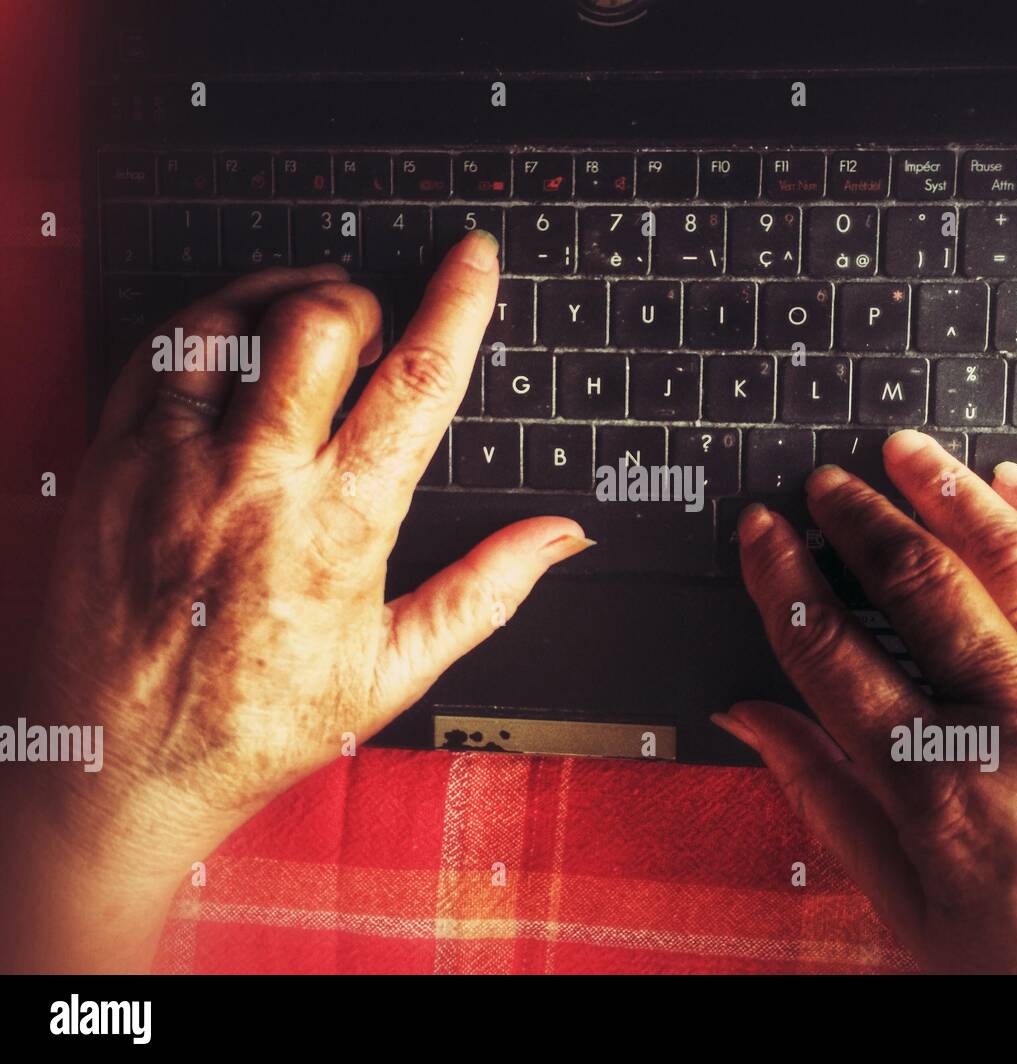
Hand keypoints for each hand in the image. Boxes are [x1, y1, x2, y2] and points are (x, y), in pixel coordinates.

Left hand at [3, 232, 590, 971]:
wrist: (118, 769)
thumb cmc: (255, 726)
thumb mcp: (393, 670)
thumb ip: (485, 592)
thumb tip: (559, 538)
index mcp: (337, 528)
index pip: (416, 385)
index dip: (459, 305)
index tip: (476, 259)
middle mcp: (253, 482)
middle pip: (320, 323)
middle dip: (362, 302)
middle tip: (373, 332)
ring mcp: (172, 464)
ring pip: (233, 320)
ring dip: (284, 300)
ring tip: (307, 324)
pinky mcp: (111, 462)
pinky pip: (159, 351)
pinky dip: (208, 325)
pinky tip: (234, 346)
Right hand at [716, 430, 1016, 973]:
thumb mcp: (909, 911)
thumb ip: (825, 800)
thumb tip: (751, 719)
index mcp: (940, 790)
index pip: (833, 652)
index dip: (784, 580)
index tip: (763, 533)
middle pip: (919, 586)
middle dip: (860, 519)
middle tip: (827, 483)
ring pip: (1013, 558)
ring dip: (951, 492)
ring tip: (908, 453)